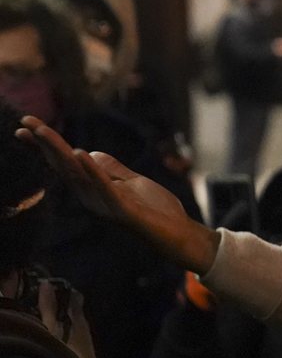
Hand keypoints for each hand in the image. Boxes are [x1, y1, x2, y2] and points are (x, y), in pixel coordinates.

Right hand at [17, 117, 219, 273]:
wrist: (180, 234)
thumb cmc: (157, 211)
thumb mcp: (133, 182)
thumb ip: (112, 168)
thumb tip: (88, 151)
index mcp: (94, 188)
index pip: (65, 164)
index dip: (45, 147)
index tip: (25, 127)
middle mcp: (93, 197)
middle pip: (64, 167)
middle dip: (45, 144)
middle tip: (25, 123)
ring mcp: (106, 204)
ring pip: (78, 175)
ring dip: (61, 152)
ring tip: (44, 132)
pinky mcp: (123, 210)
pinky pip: (105, 188)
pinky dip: (94, 171)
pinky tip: (82, 154)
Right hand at [37, 281, 96, 357]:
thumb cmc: (67, 349)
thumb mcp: (53, 327)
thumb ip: (49, 307)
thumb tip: (46, 284)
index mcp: (78, 316)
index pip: (75, 296)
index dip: (63, 290)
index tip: (50, 287)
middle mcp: (84, 323)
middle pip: (73, 307)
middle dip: (61, 302)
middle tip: (43, 300)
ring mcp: (84, 334)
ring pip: (72, 318)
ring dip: (61, 315)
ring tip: (45, 314)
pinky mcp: (82, 345)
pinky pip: (72, 329)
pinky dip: (63, 325)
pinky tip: (54, 330)